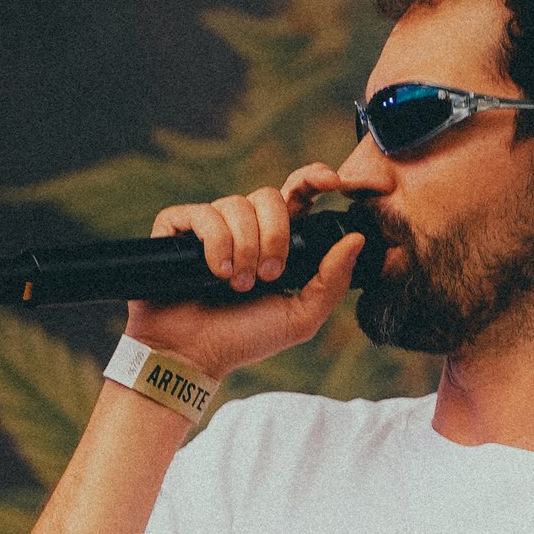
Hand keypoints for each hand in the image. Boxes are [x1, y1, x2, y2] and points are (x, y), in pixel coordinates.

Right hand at [124, 168, 366, 383]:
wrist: (192, 356)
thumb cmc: (243, 339)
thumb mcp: (300, 317)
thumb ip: (331, 281)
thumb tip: (356, 239)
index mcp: (274, 240)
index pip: (296, 193)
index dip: (312, 178)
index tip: (332, 183)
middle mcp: (243, 227)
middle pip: (267, 196)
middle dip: (274, 236)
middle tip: (268, 275)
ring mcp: (210, 226)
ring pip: (236, 204)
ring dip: (244, 249)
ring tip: (236, 283)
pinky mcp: (177, 228)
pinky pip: (202, 214)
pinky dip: (215, 243)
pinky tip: (213, 272)